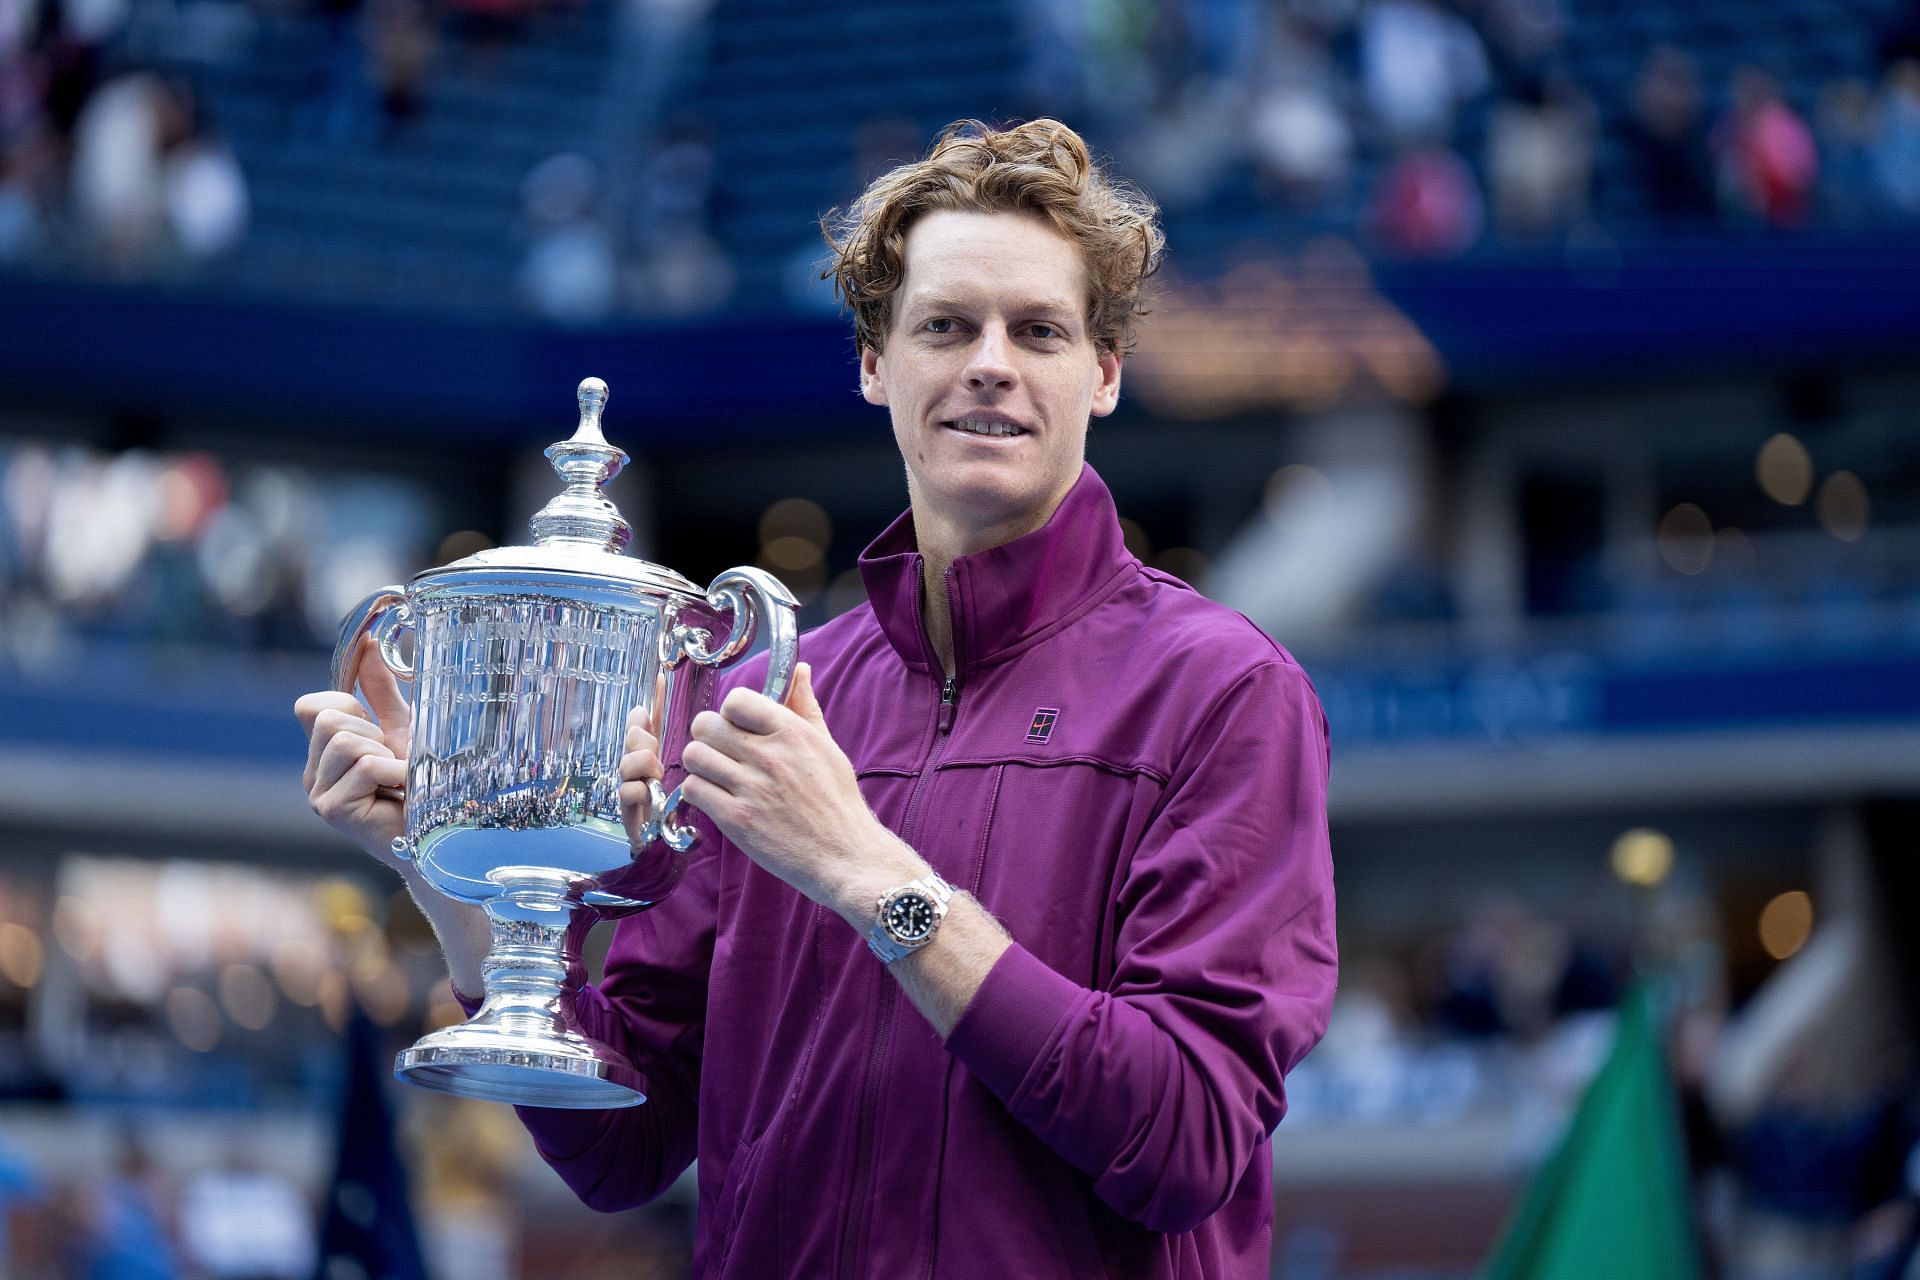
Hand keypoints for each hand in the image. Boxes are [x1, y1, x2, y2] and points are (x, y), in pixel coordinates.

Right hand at [294, 632, 410, 871]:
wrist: (439, 832)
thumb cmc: (421, 783)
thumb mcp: (402, 727)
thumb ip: (380, 690)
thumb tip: (367, 642)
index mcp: (323, 751)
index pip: (309, 705)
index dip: (347, 704)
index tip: (376, 729)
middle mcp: (312, 772)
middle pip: (329, 718)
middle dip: (373, 732)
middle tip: (392, 763)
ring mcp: (317, 793)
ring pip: (345, 740)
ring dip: (385, 754)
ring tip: (397, 778)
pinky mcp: (331, 810)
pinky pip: (364, 766)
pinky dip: (394, 772)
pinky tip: (402, 792)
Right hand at [618, 674, 668, 850]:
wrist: (658, 845)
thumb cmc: (666, 806)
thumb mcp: (668, 769)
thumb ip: (658, 741)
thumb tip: (644, 708)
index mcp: (649, 753)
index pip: (648, 722)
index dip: (653, 701)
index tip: (661, 678)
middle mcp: (634, 765)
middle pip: (634, 737)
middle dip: (645, 741)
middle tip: (656, 759)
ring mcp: (628, 784)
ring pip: (629, 761)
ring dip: (644, 767)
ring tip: (653, 779)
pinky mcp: (624, 809)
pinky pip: (627, 790)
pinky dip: (638, 791)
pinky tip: (646, 797)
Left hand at [681, 663, 919, 917]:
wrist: (845, 855)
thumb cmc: (837, 802)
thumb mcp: (826, 747)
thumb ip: (805, 707)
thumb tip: (800, 670)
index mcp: (792, 732)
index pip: (736, 700)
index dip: (731, 714)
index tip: (739, 729)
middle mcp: (770, 755)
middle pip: (706, 725)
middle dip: (709, 738)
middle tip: (722, 754)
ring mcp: (751, 787)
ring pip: (694, 756)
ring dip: (701, 765)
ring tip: (717, 777)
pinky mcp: (737, 819)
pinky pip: (693, 789)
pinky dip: (699, 793)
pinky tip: (716, 799)